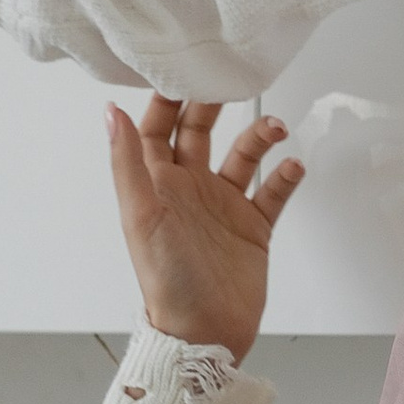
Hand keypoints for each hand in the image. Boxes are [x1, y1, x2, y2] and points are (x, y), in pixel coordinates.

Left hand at [108, 100, 304, 357]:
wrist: (205, 334)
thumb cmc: (166, 280)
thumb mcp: (140, 215)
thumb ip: (127, 162)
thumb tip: (110, 112)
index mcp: (157, 184)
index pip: (158, 128)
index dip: (168, 98)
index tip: (185, 69)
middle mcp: (189, 190)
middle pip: (201, 132)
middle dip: (215, 105)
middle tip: (234, 80)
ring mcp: (223, 207)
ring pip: (244, 156)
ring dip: (260, 137)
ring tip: (276, 129)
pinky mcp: (254, 227)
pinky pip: (273, 191)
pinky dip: (286, 176)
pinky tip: (293, 167)